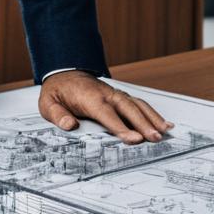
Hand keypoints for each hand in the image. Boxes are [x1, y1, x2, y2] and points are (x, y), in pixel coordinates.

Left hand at [38, 70, 173, 143]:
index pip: (106, 113)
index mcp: (88, 97)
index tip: (134, 139)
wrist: (63, 74)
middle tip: (155, 139)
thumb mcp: (47, 103)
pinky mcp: (120, 97)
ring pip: (136, 105)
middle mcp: (105, 94)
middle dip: (142, 124)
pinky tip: (165, 124)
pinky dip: (152, 113)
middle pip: (127, 108)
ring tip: (165, 132)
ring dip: (152, 118)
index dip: (120, 127)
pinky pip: (138, 104)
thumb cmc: (57, 92)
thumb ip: (57, 114)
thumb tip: (69, 125)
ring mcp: (115, 94)